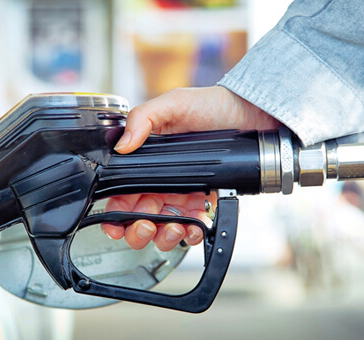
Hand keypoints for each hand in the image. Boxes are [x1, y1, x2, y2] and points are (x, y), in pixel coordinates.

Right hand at [102, 86, 280, 250]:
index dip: (113, 214)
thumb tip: (122, 145)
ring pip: (162, 229)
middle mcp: (160, 182)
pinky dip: (191, 233)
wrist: (250, 114)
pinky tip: (195, 224)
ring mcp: (181, 195)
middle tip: (146, 226)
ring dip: (164, 236)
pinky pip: (192, 227)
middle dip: (137, 231)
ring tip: (174, 227)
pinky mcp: (203, 203)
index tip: (113, 225)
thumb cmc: (212, 105)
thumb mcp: (174, 103)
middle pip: (137, 219)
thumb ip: (142, 119)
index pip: (121, 195)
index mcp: (145, 162)